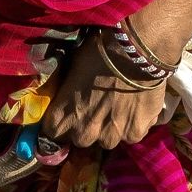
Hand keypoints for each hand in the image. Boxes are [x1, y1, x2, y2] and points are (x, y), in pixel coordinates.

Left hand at [38, 31, 169, 152]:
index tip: (71, 113)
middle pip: (81, 140)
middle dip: (88, 127)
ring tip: (120, 108)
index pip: (53, 133)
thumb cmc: (97, 52)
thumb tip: (69, 94)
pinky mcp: (134, 134)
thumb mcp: (71, 71)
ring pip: (108, 140)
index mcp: (60, 118)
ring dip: (111, 128)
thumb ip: (68, 93)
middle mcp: (82, 133)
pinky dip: (134, 125)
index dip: (63, 123)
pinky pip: (131, 135)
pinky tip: (137, 108)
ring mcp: (109, 136)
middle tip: (98, 108)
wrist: (134, 51)